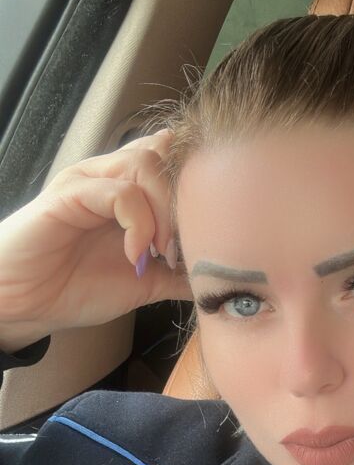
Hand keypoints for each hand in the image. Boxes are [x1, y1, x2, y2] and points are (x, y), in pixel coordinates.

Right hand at [0, 129, 192, 351]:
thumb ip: (178, 274)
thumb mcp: (144, 284)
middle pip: (167, 158)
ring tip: (162, 252)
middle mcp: (109, 178)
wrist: (24, 306)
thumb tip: (218, 277)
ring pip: (146, 165)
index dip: (194, 189)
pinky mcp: (68, 194)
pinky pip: (117, 191)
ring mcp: (88, 182)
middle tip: (183, 250)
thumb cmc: (75, 289)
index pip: (172, 162)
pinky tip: (137, 255)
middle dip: (184, 204)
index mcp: (128, 192)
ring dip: (165, 211)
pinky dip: (138, 222)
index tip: (206, 232)